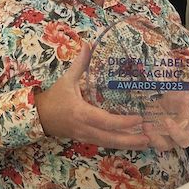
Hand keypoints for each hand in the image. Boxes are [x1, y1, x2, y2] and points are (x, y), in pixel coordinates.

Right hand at [34, 43, 148, 150]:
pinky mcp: (85, 140)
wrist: (38, 116)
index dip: (122, 122)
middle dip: (131, 140)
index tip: (138, 118)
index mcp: (81, 113)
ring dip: (127, 144)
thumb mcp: (67, 79)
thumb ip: (80, 63)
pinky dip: (117, 144)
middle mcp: (85, 128)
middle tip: (149, 138)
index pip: (105, 121)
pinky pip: (104, 144)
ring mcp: (85, 136)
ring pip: (108, 144)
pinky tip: (130, 142)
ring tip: (146, 142)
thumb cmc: (54, 98)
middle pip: (111, 138)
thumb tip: (88, 43)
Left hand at [142, 80, 188, 149]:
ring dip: (149, 136)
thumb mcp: (186, 95)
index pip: (183, 138)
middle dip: (158, 139)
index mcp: (184, 130)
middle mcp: (172, 137)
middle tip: (148, 127)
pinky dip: (143, 132)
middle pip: (167, 145)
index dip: (175, 133)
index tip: (167, 121)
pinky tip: (140, 121)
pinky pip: (146, 137)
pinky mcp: (150, 133)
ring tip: (144, 125)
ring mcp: (160, 136)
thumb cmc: (178, 101)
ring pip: (155, 144)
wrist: (167, 102)